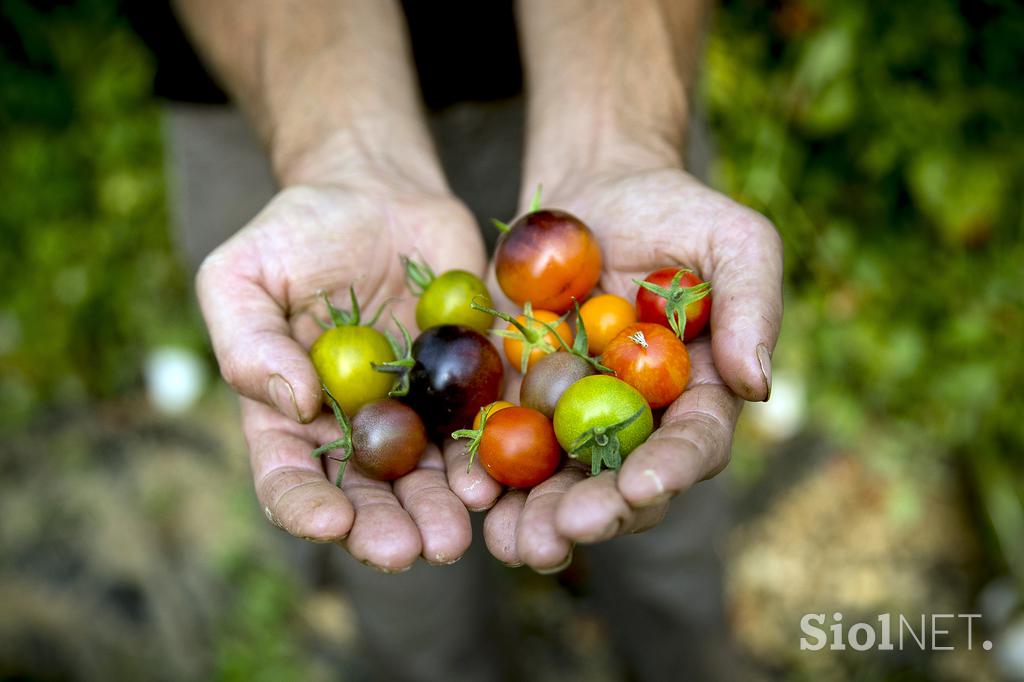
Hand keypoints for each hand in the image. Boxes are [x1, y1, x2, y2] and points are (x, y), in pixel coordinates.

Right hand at [196, 167, 486, 570]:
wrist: (377, 190)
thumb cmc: (296, 231)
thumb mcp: (242, 274)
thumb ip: (247, 341)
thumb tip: (292, 404)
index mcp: (291, 412)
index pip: (290, 475)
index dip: (304, 506)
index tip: (327, 523)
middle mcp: (355, 424)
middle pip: (366, 493)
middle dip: (383, 528)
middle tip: (404, 550)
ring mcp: (415, 408)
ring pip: (427, 476)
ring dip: (438, 511)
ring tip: (453, 536)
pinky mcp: (468, 382)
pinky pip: (479, 427)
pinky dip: (485, 458)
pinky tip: (491, 479)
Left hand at [450, 167, 782, 570]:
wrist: (596, 187)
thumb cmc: (676, 210)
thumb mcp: (733, 241)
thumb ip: (751, 306)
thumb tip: (756, 385)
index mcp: (695, 395)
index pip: (691, 445)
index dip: (668, 471)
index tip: (640, 486)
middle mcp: (636, 419)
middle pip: (621, 482)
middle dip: (595, 513)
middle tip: (560, 534)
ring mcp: (574, 413)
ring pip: (559, 480)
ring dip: (537, 517)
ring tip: (512, 543)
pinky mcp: (519, 396)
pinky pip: (503, 443)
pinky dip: (487, 475)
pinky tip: (471, 496)